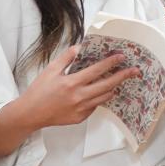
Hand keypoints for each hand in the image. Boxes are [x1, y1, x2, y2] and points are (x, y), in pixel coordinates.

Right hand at [19, 45, 136, 128]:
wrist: (30, 114)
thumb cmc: (38, 91)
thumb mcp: (50, 70)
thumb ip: (66, 58)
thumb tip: (80, 47)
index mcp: (72, 83)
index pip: (97, 70)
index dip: (111, 63)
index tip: (121, 57)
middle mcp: (79, 97)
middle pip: (107, 85)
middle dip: (122, 76)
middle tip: (134, 71)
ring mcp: (80, 109)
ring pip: (104, 97)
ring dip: (112, 88)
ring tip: (118, 81)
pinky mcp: (80, 118)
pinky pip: (94, 106)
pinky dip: (98, 98)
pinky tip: (98, 92)